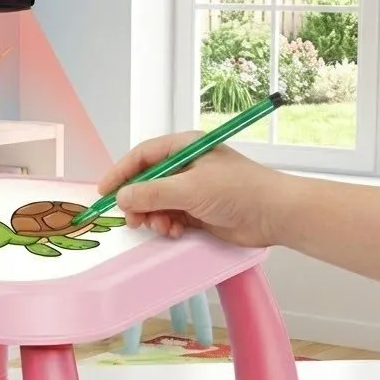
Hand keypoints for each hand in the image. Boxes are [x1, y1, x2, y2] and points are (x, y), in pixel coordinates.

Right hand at [97, 131, 292, 247]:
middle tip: (133, 219)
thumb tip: (122, 197)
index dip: (121, 172)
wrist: (275, 215)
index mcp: (185, 148)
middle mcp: (187, 167)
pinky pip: (171, 217)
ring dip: (153, 216)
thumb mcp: (189, 189)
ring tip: (160, 227)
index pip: (143, 156)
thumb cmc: (238, 191)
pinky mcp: (199, 211)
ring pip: (157, 203)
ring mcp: (193, 190)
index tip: (104, 191)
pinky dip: (167, 225)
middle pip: (147, 181)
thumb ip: (152, 193)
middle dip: (137, 201)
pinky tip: (174, 231)